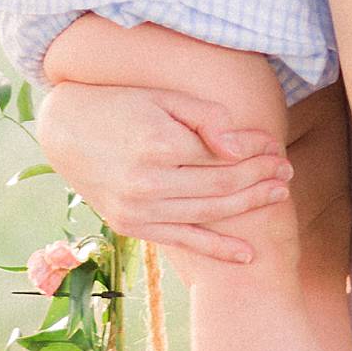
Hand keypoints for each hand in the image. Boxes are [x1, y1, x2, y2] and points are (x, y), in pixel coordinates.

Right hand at [33, 83, 292, 266]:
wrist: (65, 130)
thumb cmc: (121, 105)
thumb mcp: (164, 96)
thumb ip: (206, 117)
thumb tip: (239, 148)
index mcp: (159, 144)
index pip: (223, 153)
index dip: (254, 151)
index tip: (275, 146)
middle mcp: (149, 182)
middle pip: (221, 186)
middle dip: (259, 178)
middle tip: (286, 171)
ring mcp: (139, 210)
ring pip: (209, 214)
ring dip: (248, 207)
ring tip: (278, 195)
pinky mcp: (131, 226)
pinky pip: (183, 240)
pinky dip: (217, 249)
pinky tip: (247, 254)